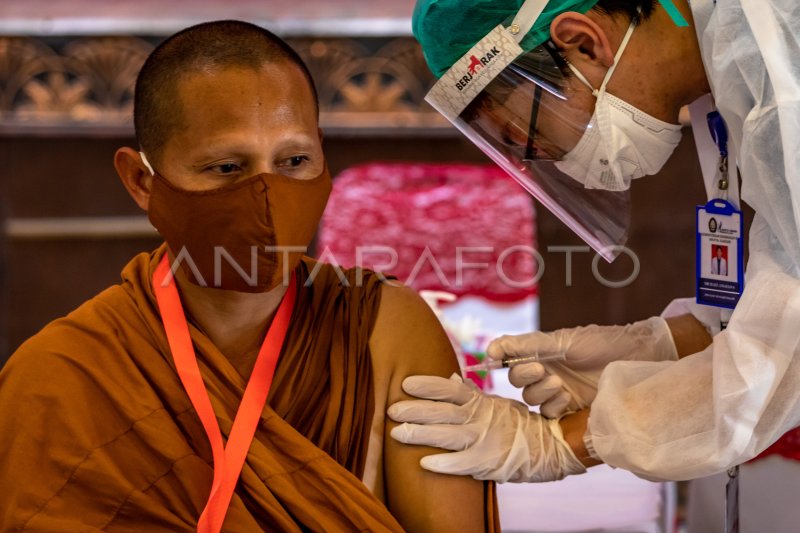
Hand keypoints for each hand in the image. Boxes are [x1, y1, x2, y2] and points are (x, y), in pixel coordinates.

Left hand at [387, 374, 585, 482]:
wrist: (552, 446)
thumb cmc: (519, 424)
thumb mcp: (496, 404)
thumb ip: (471, 394)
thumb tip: (449, 376)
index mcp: (481, 402)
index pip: (450, 390)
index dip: (428, 386)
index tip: (405, 383)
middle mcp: (480, 418)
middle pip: (442, 412)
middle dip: (415, 410)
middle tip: (391, 409)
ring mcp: (485, 440)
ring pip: (447, 435)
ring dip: (420, 434)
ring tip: (396, 433)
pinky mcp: (489, 462)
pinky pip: (462, 464)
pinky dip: (443, 463)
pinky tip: (423, 463)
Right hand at [488, 317, 677, 417]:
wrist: (637, 359)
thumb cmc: (601, 344)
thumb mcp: (562, 340)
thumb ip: (527, 344)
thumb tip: (493, 346)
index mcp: (544, 354)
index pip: (512, 359)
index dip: (504, 360)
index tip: (496, 359)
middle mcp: (548, 373)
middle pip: (519, 382)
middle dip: (525, 375)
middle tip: (541, 369)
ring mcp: (559, 393)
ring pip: (531, 399)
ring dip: (540, 391)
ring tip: (559, 384)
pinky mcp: (571, 411)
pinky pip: (548, 415)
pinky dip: (553, 406)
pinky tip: (566, 398)